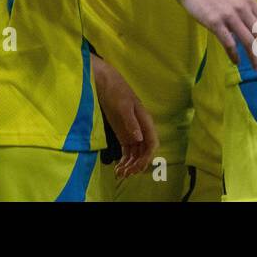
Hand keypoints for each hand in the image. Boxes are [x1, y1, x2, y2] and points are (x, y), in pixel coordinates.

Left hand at [92, 57, 157, 179]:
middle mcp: (141, 129)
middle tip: (126, 172)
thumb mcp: (123, 106)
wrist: (104, 83)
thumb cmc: (116, 91)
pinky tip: (118, 168)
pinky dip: (125, 161)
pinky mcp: (124, 135)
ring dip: (130, 165)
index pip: (152, 143)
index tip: (138, 166)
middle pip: (145, 151)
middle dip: (137, 164)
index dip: (147, 156)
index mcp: (145, 121)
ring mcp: (133, 132)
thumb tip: (139, 139)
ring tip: (120, 173)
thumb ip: (131, 122)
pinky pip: (128, 152)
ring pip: (136, 154)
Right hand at [177, 0, 256, 70]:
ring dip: (255, 58)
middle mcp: (242, 8)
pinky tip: (236, 61)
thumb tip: (256, 29)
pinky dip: (234, 54)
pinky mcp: (215, 22)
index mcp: (250, 1)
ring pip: (248, 42)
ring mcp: (229, 15)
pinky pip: (229, 43)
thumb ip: (246, 10)